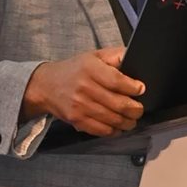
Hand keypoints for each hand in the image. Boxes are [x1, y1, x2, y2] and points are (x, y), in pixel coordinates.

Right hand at [21, 47, 144, 135]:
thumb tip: (135, 58)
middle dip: (136, 109)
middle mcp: (85, 88)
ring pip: (114, 120)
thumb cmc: (74, 70)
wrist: (46, 85)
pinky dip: (115, 131)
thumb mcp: (94, 56)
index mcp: (90, 69)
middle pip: (120, 104)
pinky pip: (103, 130)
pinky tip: (118, 126)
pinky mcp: (77, 120)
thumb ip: (115, 55)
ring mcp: (80, 106)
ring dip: (128, 122)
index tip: (140, 89)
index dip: (134, 88)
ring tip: (131, 119)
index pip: (118, 81)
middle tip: (139, 109)